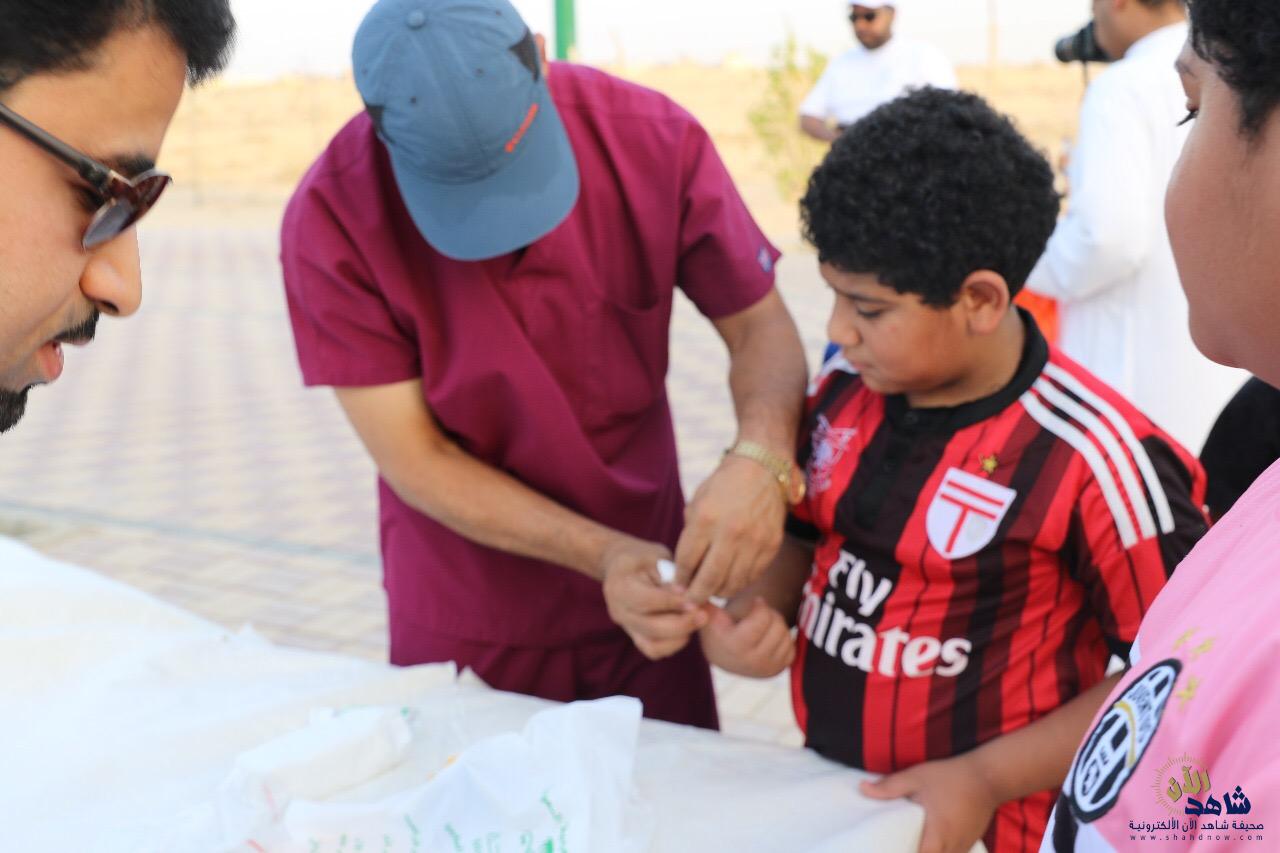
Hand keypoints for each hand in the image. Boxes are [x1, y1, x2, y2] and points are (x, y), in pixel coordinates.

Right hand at [601, 537, 707, 660]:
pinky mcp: (635, 636)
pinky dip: (673, 644)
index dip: (673, 603)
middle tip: (705, 614)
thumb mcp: (656, 556)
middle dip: (682, 623)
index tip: (696, 600)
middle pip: (650, 627)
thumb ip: (671, 577)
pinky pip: (654, 650)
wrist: (621, 566)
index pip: (646, 601)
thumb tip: (689, 596)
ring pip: (653, 644)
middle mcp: (618, 611)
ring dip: (680, 636)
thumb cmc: (643, 557)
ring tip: (697, 620)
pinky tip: (688, 628)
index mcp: (619, 586)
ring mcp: (626, 626)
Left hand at [674, 454, 785, 603]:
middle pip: (709, 579)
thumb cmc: (724, 485)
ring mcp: (754, 541)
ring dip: (718, 592)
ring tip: (710, 592)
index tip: (676, 587)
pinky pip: (751, 576)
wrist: (763, 470)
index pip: (687, 561)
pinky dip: (738, 583)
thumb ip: (691, 534)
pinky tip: (730, 581)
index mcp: (706, 518)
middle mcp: (730, 532)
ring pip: (732, 583)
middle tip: (690, 602)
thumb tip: (684, 568)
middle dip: (696, 595)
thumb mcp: (698, 502)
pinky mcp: (771, 546)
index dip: (680, 579)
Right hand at [699, 596, 794, 677]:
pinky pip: (791, 647)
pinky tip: (768, 638)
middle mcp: (752, 661)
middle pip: (777, 625)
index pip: (763, 618)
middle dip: (770, 614)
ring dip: (777, 625)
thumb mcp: (708, 616)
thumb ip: (702, 604)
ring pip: (786, 636)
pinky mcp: (777, 671)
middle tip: (758, 613)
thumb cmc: (717, 629)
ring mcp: (765, 668)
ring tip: (762, 625)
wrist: (723, 655)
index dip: (761, 605)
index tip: (755, 602)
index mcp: (735, 645)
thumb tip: (691, 594)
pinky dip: (783, 639)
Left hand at [859, 754, 999, 852]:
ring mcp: (963, 848)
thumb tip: (863, 789)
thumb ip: (890, 786)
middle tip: (897, 847)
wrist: (989, 777)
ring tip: (910, 846)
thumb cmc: (950, 777)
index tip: (890, 850)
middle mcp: (953, 847)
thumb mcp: (917, 777)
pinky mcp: (969, 844)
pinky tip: (928, 845)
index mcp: (938, 835)